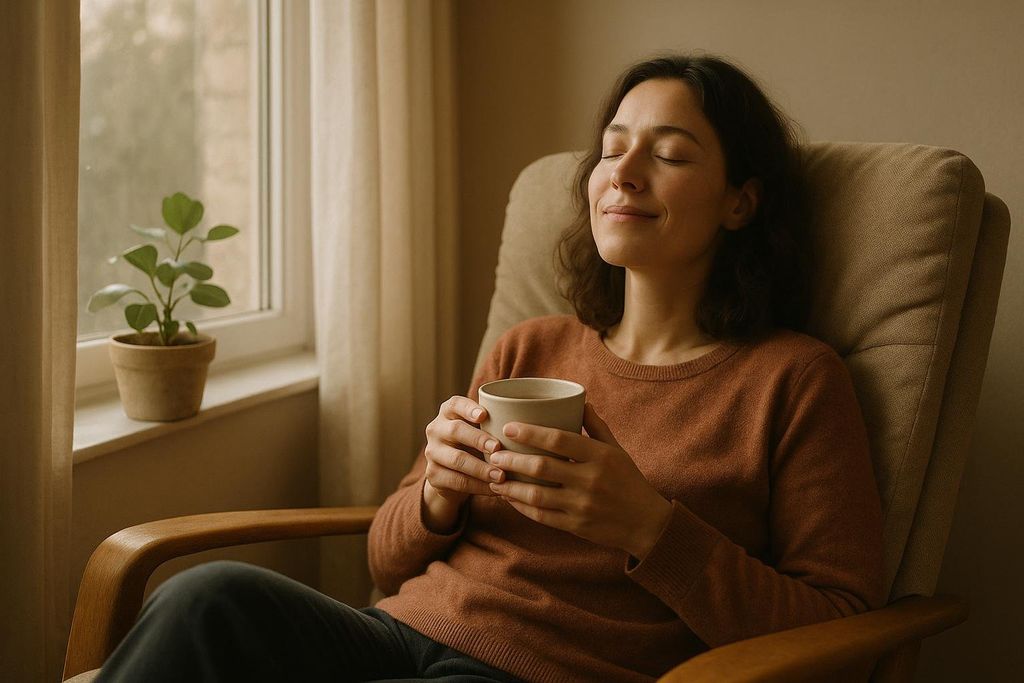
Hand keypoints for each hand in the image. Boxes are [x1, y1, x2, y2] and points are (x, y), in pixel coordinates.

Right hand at [422, 395, 505, 511]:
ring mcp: (432, 452)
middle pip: (456, 431)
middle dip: (478, 439)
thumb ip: (497, 423)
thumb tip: (534, 421)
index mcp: (449, 412)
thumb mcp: (482, 429)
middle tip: (498, 448)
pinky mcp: (433, 475)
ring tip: (501, 475)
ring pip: (456, 460)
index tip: (484, 415)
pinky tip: (494, 489)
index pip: (455, 404)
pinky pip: (457, 481)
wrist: (453, 472)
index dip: (468, 408)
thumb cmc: (477, 444)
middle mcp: (436, 429)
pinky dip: (478, 486)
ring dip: (480, 468)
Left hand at [487, 402, 671, 559]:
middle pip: (542, 467)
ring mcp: (582, 505)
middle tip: (493, 454)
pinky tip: (510, 498)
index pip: (559, 440)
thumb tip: (581, 401)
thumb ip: (596, 427)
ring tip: (494, 478)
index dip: (530, 433)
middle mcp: (590, 480)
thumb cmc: (629, 481)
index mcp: (600, 456)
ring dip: (511, 486)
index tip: (508, 428)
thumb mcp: (617, 450)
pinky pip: (542, 516)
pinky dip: (522, 507)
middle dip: (512, 460)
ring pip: (537, 495)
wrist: (647, 523)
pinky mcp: (576, 526)